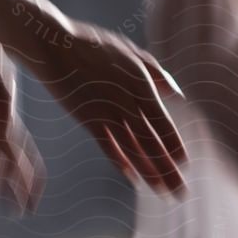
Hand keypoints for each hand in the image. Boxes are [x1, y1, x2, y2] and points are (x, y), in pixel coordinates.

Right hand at [28, 16, 188, 195]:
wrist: (53, 46)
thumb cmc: (92, 45)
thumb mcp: (129, 51)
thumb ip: (156, 72)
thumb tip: (177, 94)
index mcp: (140, 84)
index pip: (162, 123)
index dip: (174, 146)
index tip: (185, 164)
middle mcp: (125, 102)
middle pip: (150, 142)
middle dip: (167, 170)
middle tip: (180, 192)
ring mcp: (105, 112)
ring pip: (131, 149)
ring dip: (147, 172)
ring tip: (160, 191)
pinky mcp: (86, 119)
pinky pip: (106, 145)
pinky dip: (119, 161)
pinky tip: (131, 176)